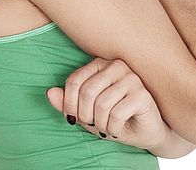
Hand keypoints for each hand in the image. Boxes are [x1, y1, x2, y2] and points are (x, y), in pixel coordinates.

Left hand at [46, 57, 168, 150]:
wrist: (146, 131)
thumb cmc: (116, 118)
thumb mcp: (87, 112)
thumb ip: (68, 102)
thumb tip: (49, 93)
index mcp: (101, 64)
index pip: (74, 80)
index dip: (68, 104)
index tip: (73, 119)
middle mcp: (116, 66)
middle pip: (87, 92)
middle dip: (85, 116)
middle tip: (93, 125)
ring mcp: (131, 78)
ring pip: (102, 104)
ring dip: (100, 124)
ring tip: (106, 127)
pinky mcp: (142, 94)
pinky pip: (117, 113)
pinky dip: (112, 128)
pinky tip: (117, 129)